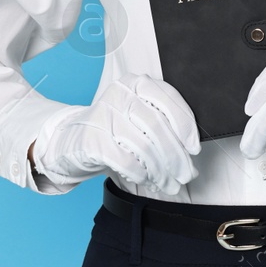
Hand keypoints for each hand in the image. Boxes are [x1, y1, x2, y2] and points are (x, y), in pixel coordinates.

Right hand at [34, 73, 200, 194]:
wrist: (71, 139)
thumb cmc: (114, 128)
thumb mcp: (138, 115)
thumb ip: (162, 123)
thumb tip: (191, 151)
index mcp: (136, 82)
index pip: (168, 98)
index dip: (186, 125)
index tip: (194, 148)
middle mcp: (119, 93)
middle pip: (157, 127)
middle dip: (177, 156)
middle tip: (186, 174)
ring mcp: (103, 115)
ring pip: (144, 146)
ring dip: (162, 172)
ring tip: (170, 184)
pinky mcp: (92, 140)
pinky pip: (127, 161)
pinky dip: (142, 174)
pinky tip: (147, 180)